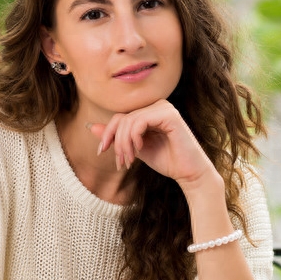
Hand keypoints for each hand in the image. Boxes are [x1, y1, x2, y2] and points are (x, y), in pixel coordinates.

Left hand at [89, 100, 215, 190]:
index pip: (120, 117)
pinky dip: (133, 138)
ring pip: (129, 121)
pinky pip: (139, 122)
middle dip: (117, 143)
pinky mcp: (169, 115)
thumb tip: (91, 126)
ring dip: (124, 144)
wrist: (189, 173)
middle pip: (122, 119)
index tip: (102, 151)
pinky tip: (138, 150)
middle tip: (121, 162)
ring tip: (129, 161)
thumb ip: (118, 137)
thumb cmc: (166, 160)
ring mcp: (164, 108)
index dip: (108, 134)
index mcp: (150, 111)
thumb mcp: (135, 149)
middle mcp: (157, 105)